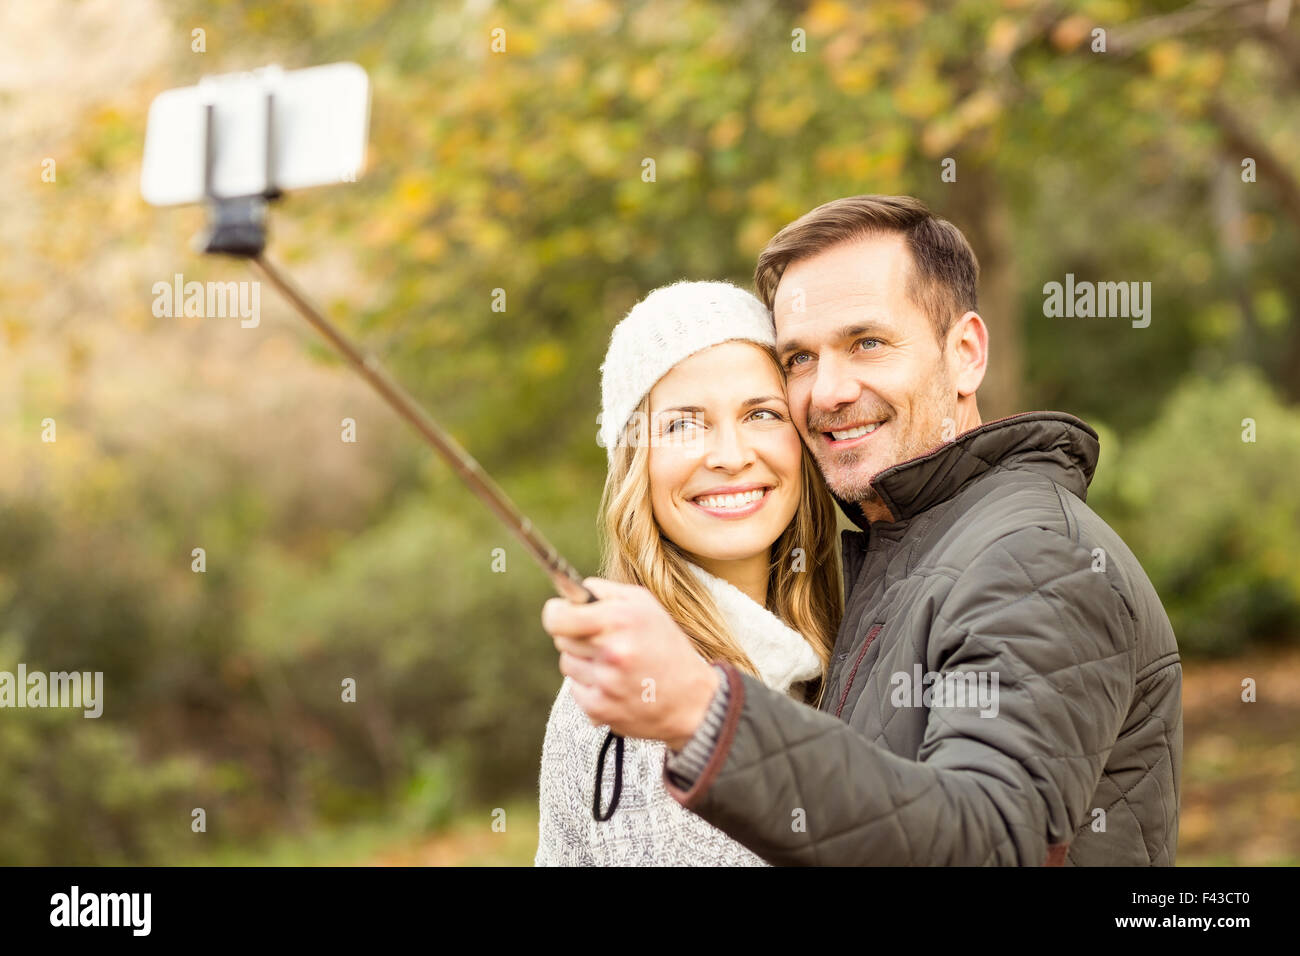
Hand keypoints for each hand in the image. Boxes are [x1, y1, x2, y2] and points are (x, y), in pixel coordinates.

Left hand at [541, 577, 720, 749]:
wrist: (691, 701)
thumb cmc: (666, 646)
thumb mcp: (644, 604)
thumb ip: (603, 591)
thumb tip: (569, 592)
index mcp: (621, 619)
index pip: (557, 616)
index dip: (556, 612)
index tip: (562, 613)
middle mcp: (612, 650)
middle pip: (561, 638)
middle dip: (576, 635)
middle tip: (603, 639)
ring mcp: (605, 682)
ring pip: (567, 663)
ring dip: (583, 661)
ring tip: (614, 664)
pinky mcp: (599, 707)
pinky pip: (575, 688)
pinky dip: (590, 685)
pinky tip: (615, 684)